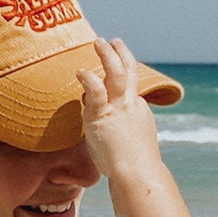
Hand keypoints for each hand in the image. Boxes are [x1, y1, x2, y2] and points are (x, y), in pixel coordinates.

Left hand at [77, 37, 164, 180]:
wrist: (137, 175)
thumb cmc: (134, 170)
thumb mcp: (130, 148)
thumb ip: (120, 137)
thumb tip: (109, 138)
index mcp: (137, 111)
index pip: (126, 90)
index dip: (115, 84)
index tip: (103, 79)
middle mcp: (130, 105)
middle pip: (129, 71)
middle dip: (121, 54)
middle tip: (114, 42)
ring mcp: (119, 108)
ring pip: (115, 72)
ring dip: (108, 55)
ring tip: (99, 42)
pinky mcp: (104, 116)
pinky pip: (96, 91)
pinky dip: (88, 79)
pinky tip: (80, 72)